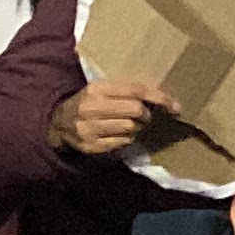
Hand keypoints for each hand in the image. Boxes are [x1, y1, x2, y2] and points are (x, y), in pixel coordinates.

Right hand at [48, 79, 163, 157]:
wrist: (59, 122)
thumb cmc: (89, 102)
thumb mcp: (103, 90)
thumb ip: (127, 91)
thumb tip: (162, 98)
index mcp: (98, 88)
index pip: (136, 89)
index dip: (159, 97)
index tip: (175, 106)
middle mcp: (92, 107)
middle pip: (136, 110)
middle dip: (146, 115)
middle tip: (144, 116)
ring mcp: (90, 128)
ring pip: (131, 128)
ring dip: (137, 128)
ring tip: (129, 124)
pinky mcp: (92, 145)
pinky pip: (123, 142)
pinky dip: (127, 139)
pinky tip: (120, 134)